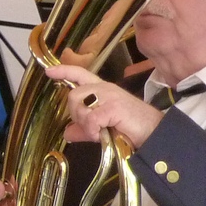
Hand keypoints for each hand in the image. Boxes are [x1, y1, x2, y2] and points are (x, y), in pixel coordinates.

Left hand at [44, 64, 162, 148]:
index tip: (49, 71)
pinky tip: (103, 135)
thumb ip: (84, 129)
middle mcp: (105, 88)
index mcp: (102, 90)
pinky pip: (91, 119)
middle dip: (76, 114)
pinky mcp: (114, 107)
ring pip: (79, 104)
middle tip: (91, 127)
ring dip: (84, 122)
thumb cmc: (132, 129)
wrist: (156, 133)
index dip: (64, 71)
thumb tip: (68, 133)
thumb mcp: (103, 128)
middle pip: (73, 95)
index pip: (80, 74)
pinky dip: (93, 131)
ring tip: (99, 131)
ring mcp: (110, 96)